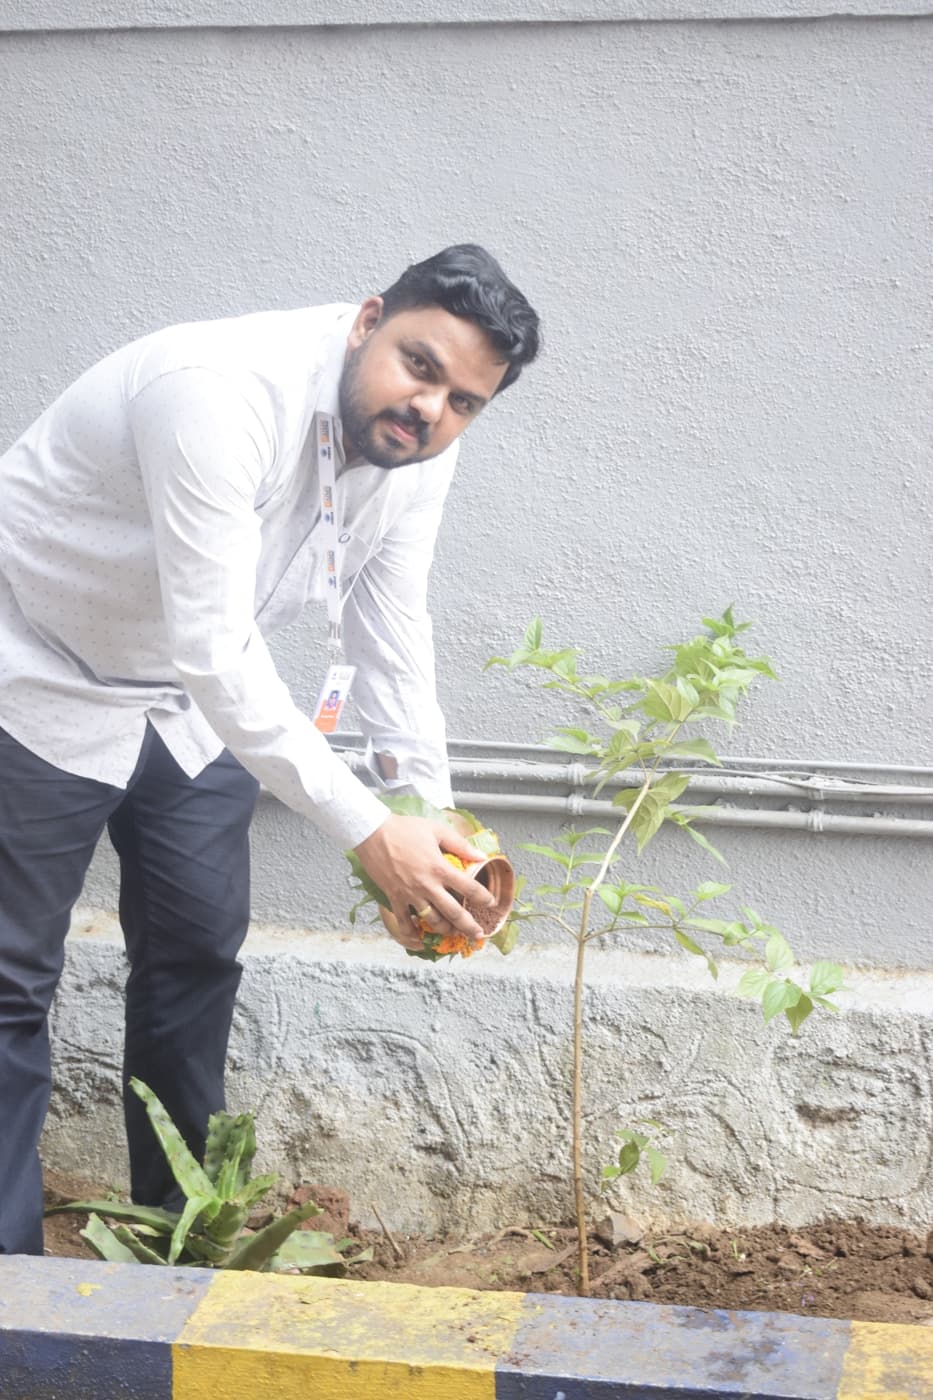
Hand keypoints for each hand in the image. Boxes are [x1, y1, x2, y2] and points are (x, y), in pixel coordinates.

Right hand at [353, 814, 495, 950]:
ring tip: (453, 932)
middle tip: (478, 934)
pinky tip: (419, 939)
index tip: (491, 902)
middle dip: (469, 926)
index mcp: (440, 868)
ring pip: (432, 921)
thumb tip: (481, 856)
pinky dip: (412, 934)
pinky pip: (404, 923)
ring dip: (445, 930)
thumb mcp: (436, 830)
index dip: (483, 897)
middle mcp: (427, 885)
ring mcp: (410, 894)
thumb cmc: (404, 829)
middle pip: (454, 913)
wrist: (373, 833)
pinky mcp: (394, 898)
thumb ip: (460, 844)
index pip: (469, 888)